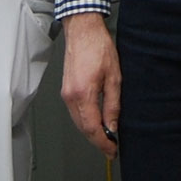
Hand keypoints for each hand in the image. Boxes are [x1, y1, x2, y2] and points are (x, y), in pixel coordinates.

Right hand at [60, 12, 121, 158]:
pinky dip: (85, 121)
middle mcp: (71, 96)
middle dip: (97, 141)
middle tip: (111, 148)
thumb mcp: (114, 78)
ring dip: (91, 132)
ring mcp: (66, 93)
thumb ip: (113, 105)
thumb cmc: (98, 47)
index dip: (103, 143)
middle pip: (82, 128)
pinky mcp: (65, 89)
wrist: (82, 30)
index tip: (112, 150)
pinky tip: (95, 122)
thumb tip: (113, 125)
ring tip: (106, 138)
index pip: (92, 128)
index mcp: (83, 94)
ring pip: (77, 122)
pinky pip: (75, 113)